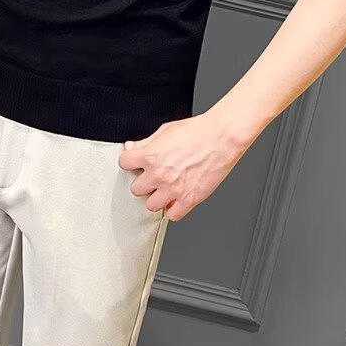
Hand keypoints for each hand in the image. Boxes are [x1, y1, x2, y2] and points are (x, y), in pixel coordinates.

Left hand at [117, 113, 248, 221]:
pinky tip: (177, 198)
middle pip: (136, 189)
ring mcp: (173, 189)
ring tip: (166, 188)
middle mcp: (159, 175)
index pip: (124, 163)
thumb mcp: (166, 130)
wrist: (221, 138)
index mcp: (150, 156)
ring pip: (150, 205)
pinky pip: (172, 215)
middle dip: (144, 182)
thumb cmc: (198, 131)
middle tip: (154, 176)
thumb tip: (131, 148)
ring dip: (156, 197)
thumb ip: (145, 142)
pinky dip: (173, 208)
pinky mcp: (189, 200)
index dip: (130, 161)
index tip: (136, 162)